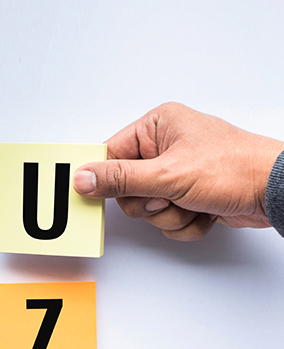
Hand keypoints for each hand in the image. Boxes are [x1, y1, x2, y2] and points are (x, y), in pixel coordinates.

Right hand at [73, 102, 283, 240]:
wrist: (277, 191)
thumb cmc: (236, 168)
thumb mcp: (168, 174)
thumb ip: (120, 179)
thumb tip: (83, 178)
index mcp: (158, 126)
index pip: (111, 153)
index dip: (107, 178)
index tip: (99, 193)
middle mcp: (167, 146)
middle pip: (127, 187)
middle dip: (150, 202)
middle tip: (168, 196)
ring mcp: (180, 172)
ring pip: (149, 207)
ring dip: (169, 214)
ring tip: (193, 202)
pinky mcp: (192, 194)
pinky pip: (169, 217)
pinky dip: (185, 222)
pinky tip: (204, 211)